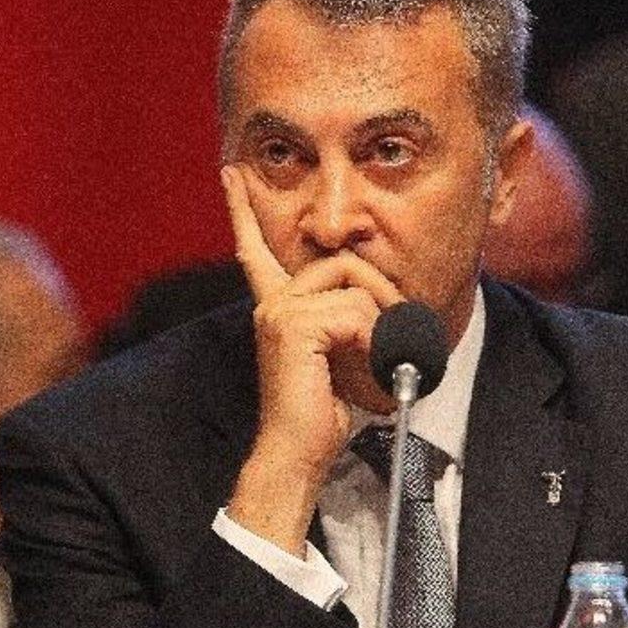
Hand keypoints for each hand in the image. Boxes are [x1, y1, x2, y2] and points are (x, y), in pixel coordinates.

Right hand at [221, 166, 402, 554]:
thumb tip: (385, 306)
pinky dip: (374, 341)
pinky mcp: (293, 326)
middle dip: (382, 293)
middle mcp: (272, 302)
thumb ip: (350, 322)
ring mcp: (279, 311)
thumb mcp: (342, 356)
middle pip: (345, 262)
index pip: (256, 250)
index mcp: (277, 306)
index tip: (231, 175)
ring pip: (355, 287)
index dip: (242, 210)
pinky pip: (355, 312)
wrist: (298, 451)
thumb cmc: (321, 412)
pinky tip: (367, 368)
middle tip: (396, 337)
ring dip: (382, 325)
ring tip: (379, 362)